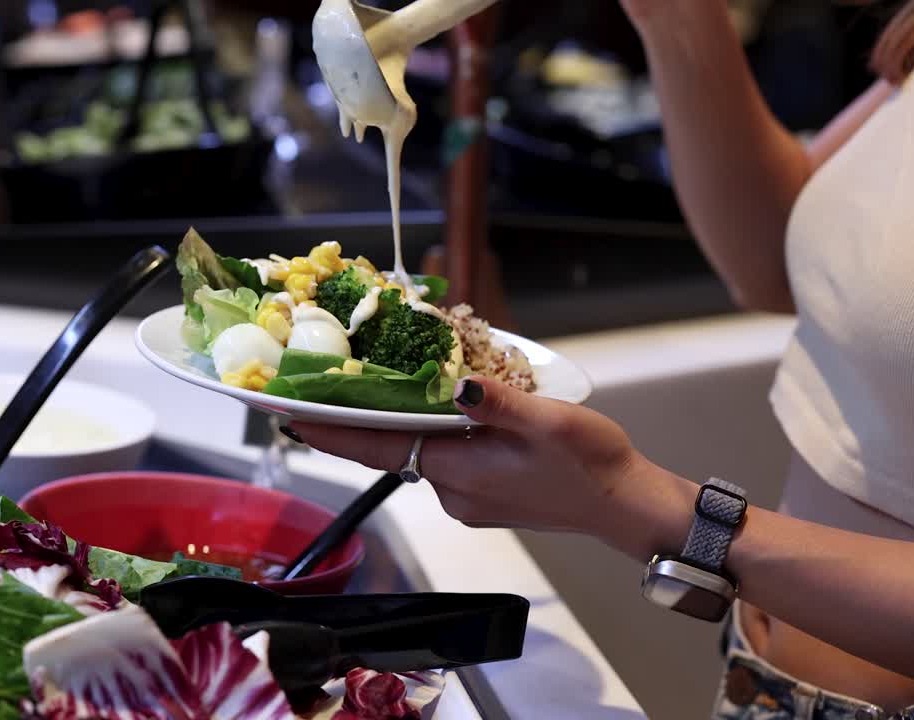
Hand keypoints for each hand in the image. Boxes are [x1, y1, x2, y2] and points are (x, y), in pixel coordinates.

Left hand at [291, 377, 666, 537]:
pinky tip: (449, 411)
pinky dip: (436, 437)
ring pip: (421, 453)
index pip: (378, 448)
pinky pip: (445, 462)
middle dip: (362, 419)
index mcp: (458, 470)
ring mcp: (466, 498)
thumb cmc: (590, 463)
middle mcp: (452, 490)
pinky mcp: (482, 498)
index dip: (333, 431)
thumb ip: (499, 402)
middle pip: (393, 448)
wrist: (623, 506)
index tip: (290, 417)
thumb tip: (458, 384)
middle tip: (332, 383)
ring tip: (391, 384)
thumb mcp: (549, 421)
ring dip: (405, 424)